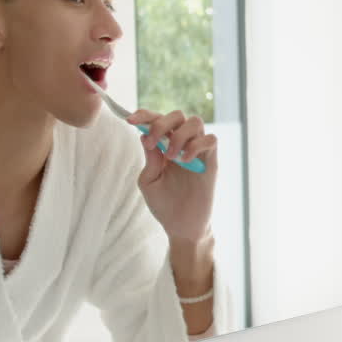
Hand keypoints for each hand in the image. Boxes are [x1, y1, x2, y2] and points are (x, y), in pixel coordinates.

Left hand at [127, 108, 218, 243]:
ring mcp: (198, 151)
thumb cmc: (164, 204)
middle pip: (177, 115)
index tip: (130, 121)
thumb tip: (145, 136)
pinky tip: (185, 161)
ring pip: (195, 122)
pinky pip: (211, 140)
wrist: (181, 227)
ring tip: (171, 157)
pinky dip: (196, 145)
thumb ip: (149, 159)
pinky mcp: (211, 162)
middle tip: (152, 143)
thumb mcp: (149, 181)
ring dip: (179, 135)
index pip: (157, 119)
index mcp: (164, 145)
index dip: (144, 115)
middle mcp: (182, 143)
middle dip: (161, 123)